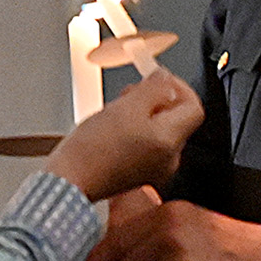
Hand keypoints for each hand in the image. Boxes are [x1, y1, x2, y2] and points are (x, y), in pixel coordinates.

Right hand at [44, 70, 202, 200]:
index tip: (158, 78)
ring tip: (115, 111)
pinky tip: (110, 129)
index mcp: (169, 141)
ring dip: (141, 114)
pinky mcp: (135, 174)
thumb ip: (152, 88)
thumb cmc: (91, 151)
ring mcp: (152, 169)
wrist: (67, 182)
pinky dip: (131, 132)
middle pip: (175, 118)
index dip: (177, 86)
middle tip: (131, 92)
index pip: (193, 106)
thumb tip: (165, 79)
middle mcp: (167, 159)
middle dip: (155, 100)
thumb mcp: (125, 106)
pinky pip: (143, 145)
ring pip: (157, 131)